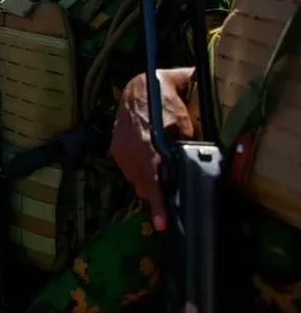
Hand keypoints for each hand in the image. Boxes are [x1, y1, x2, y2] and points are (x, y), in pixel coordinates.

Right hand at [111, 68, 195, 231]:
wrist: (140, 87)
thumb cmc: (167, 102)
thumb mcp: (185, 124)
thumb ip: (188, 147)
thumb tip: (198, 167)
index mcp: (148, 146)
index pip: (152, 182)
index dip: (158, 205)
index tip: (162, 224)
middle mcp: (130, 151)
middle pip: (143, 187)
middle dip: (157, 192)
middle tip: (171, 188)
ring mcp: (120, 150)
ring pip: (134, 180)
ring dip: (147, 181)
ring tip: (159, 171)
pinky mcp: (114, 148)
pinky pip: (127, 170)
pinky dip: (138, 170)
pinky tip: (148, 160)